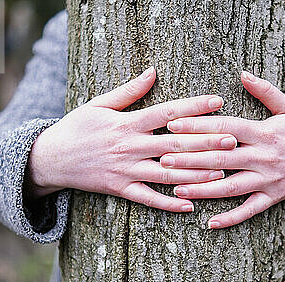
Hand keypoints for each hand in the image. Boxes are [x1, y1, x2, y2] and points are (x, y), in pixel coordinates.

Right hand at [26, 67, 237, 212]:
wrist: (50, 157)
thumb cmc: (76, 127)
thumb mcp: (99, 104)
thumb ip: (129, 91)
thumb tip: (153, 71)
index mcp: (127, 122)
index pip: (167, 113)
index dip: (194, 107)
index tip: (218, 101)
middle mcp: (130, 146)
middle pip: (174, 145)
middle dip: (205, 143)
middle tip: (233, 140)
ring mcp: (125, 169)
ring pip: (166, 174)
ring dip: (195, 174)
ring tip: (222, 173)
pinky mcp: (119, 189)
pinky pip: (147, 198)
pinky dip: (168, 204)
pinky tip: (189, 206)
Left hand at [161, 71, 284, 227]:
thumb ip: (266, 92)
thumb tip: (243, 73)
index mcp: (264, 132)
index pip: (225, 128)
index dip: (198, 125)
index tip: (172, 123)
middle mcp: (264, 157)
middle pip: (222, 158)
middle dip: (190, 158)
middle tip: (163, 158)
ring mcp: (269, 179)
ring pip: (231, 187)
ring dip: (203, 189)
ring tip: (176, 189)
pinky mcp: (273, 197)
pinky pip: (250, 210)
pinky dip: (231, 218)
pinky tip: (210, 223)